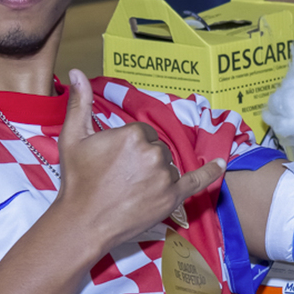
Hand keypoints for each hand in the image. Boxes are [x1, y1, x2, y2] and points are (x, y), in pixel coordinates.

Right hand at [54, 70, 224, 248]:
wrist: (82, 222)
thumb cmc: (77, 181)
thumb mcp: (73, 137)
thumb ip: (80, 102)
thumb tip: (77, 71)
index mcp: (133, 134)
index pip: (143, 133)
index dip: (129, 147)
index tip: (115, 161)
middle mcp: (154, 152)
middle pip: (157, 148)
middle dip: (143, 160)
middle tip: (120, 178)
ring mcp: (165, 176)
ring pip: (168, 165)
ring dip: (156, 174)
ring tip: (131, 189)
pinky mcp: (172, 198)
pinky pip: (197, 181)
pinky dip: (210, 172)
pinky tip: (221, 164)